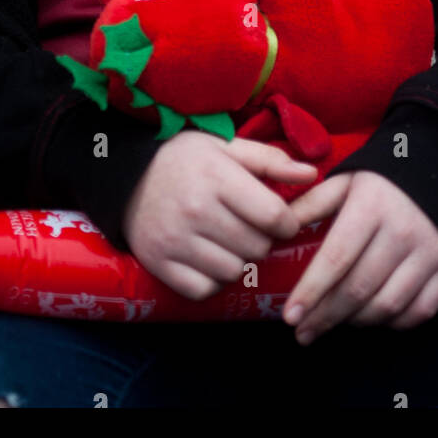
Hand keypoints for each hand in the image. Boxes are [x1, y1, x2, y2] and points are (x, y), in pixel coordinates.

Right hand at [121, 130, 318, 300]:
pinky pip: (204, 289)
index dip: (286, 223)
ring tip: (229, 242)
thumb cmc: (184, 159)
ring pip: (234, 272)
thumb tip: (312, 174)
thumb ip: (270, 161)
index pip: (272, 216)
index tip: (281, 220)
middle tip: (250, 228)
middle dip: (262, 241)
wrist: (125, 177)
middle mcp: (194, 209)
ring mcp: (174, 240)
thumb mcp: (225, 147)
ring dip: (239, 261)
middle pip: (256, 247)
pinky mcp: (159, 263)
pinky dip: (213, 280)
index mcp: (215, 177)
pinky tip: (210, 259)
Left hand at [280, 170, 437, 343]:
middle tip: (302, 332)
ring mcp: (430, 252)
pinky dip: (392, 323)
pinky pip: (418, 312)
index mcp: (372, 206)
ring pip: (387, 306)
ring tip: (333, 322)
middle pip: (358, 288)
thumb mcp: (345, 180)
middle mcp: (403, 231)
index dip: (311, 291)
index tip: (289, 316)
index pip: (336, 258)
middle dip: (325, 316)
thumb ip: (311, 205)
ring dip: (354, 321)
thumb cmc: (384, 177)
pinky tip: (370, 318)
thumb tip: (275, 231)